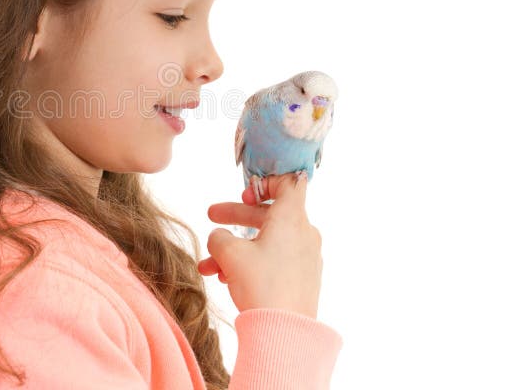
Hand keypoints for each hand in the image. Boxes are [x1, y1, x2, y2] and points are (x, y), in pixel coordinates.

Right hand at [196, 171, 322, 319]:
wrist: (284, 332)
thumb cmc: (261, 284)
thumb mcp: (230, 253)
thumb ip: (220, 237)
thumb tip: (220, 237)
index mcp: (291, 219)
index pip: (289, 183)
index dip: (266, 182)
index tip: (245, 194)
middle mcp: (303, 234)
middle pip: (269, 214)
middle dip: (236, 216)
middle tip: (211, 217)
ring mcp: (304, 258)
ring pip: (266, 241)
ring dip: (235, 248)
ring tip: (209, 265)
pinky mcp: (301, 279)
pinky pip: (273, 260)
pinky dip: (250, 262)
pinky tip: (225, 278)